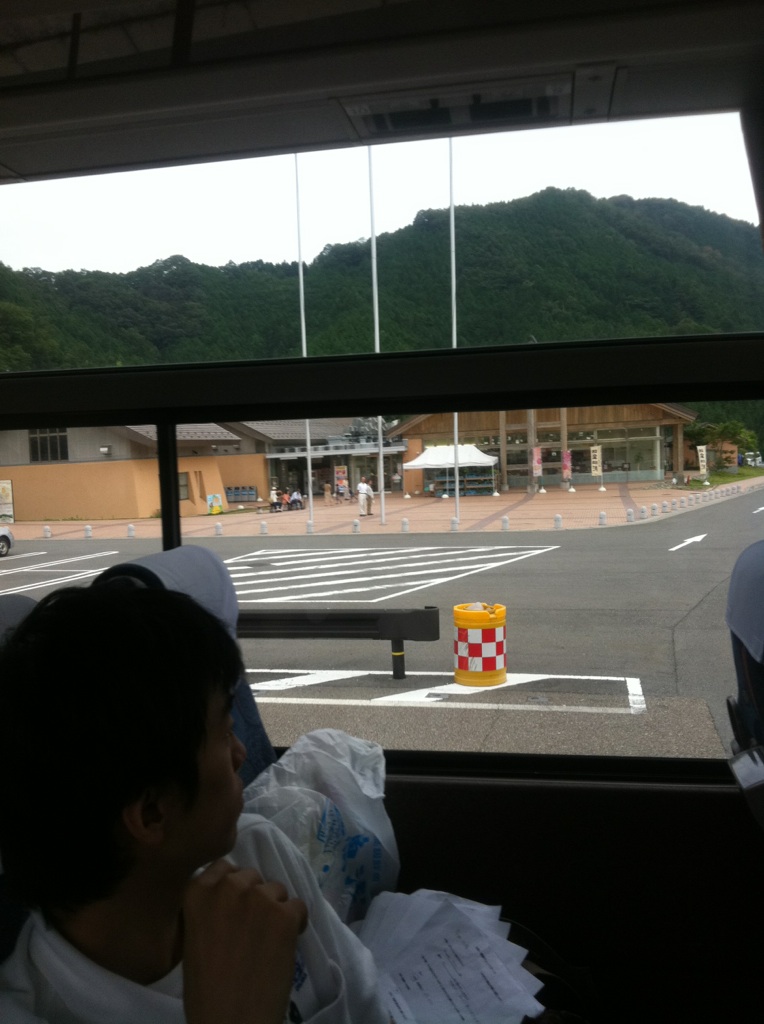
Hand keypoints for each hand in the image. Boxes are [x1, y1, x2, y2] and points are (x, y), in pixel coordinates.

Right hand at [182, 859, 307, 1023]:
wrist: (229, 1022)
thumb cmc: (205, 989)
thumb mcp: (192, 937)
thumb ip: (209, 909)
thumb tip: (228, 899)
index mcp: (196, 892)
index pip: (223, 867)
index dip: (233, 887)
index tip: (234, 908)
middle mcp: (228, 886)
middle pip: (251, 877)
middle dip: (254, 898)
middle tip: (252, 929)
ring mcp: (258, 898)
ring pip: (276, 890)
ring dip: (275, 910)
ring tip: (267, 942)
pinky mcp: (285, 915)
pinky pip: (298, 906)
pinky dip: (295, 923)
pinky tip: (284, 946)